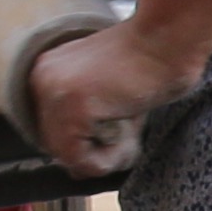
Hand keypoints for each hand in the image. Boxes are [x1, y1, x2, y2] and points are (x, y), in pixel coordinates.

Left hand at [21, 17, 195, 180]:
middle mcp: (42, 78)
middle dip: (92, 152)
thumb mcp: (108, 93)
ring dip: (102, 158)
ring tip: (130, 140)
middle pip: (54, 143)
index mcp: (46, 69)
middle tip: (126, 142)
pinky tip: (128, 140)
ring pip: (65, 155)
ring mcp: (55, 92)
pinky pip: (80, 158)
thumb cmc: (150, 60)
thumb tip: (76, 171)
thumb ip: (89, 124)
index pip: (49, 128)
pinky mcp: (74, 107)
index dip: (82, 143)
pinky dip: (106, 160)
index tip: (111, 140)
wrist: (169, 39)